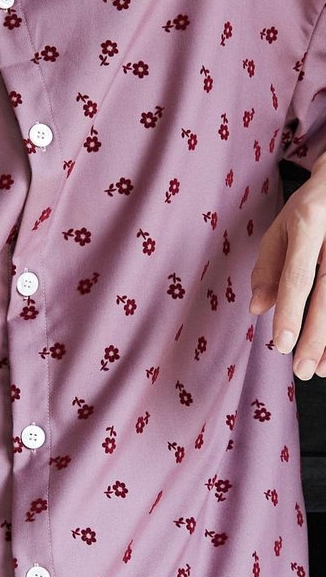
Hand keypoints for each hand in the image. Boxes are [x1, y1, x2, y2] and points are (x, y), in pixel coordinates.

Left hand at [250, 163, 325, 377]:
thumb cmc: (312, 206)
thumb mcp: (282, 226)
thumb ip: (267, 267)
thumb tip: (257, 309)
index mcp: (309, 221)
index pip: (297, 276)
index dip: (290, 312)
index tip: (281, 345)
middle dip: (318, 337)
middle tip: (303, 370)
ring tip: (324, 368)